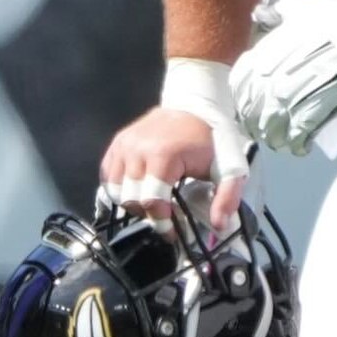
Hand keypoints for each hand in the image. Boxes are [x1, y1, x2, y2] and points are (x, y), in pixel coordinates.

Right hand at [94, 93, 243, 231]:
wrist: (195, 103)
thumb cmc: (212, 138)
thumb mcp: (230, 168)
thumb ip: (227, 198)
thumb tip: (219, 228)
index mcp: (164, 155)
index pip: (151, 201)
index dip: (161, 223)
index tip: (173, 232)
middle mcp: (137, 149)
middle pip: (131, 198)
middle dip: (148, 215)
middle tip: (165, 216)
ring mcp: (124, 144)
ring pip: (114, 190)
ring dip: (131, 203)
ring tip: (151, 203)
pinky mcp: (117, 143)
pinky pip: (106, 175)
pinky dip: (117, 188)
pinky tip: (135, 190)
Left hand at [232, 0, 336, 156]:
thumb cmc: (333, 19)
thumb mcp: (296, 10)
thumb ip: (277, 16)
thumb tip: (263, 15)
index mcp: (262, 56)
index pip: (239, 87)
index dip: (243, 100)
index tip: (251, 106)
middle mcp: (268, 81)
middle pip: (251, 114)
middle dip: (257, 124)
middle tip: (268, 130)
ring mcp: (288, 100)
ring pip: (271, 131)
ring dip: (276, 139)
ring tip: (285, 141)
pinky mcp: (311, 115)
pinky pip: (296, 139)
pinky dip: (298, 146)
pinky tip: (302, 147)